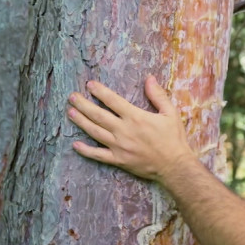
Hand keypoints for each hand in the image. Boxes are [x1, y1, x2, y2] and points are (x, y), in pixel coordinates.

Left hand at [67, 75, 192, 181]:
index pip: (112, 100)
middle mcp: (123, 130)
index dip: (99, 91)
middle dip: (83, 104)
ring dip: (81, 121)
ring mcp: (119, 146)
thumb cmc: (174, 139)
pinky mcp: (118, 160)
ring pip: (95, 132)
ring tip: (70, 112)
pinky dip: (86, 150)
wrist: (175, 166)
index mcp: (135, 117)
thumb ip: (158, 95)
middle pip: (98, 115)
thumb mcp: (170, 113)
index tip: (89, 85)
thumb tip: (149, 78)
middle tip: (72, 97)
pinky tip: (76, 145)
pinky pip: (98, 155)